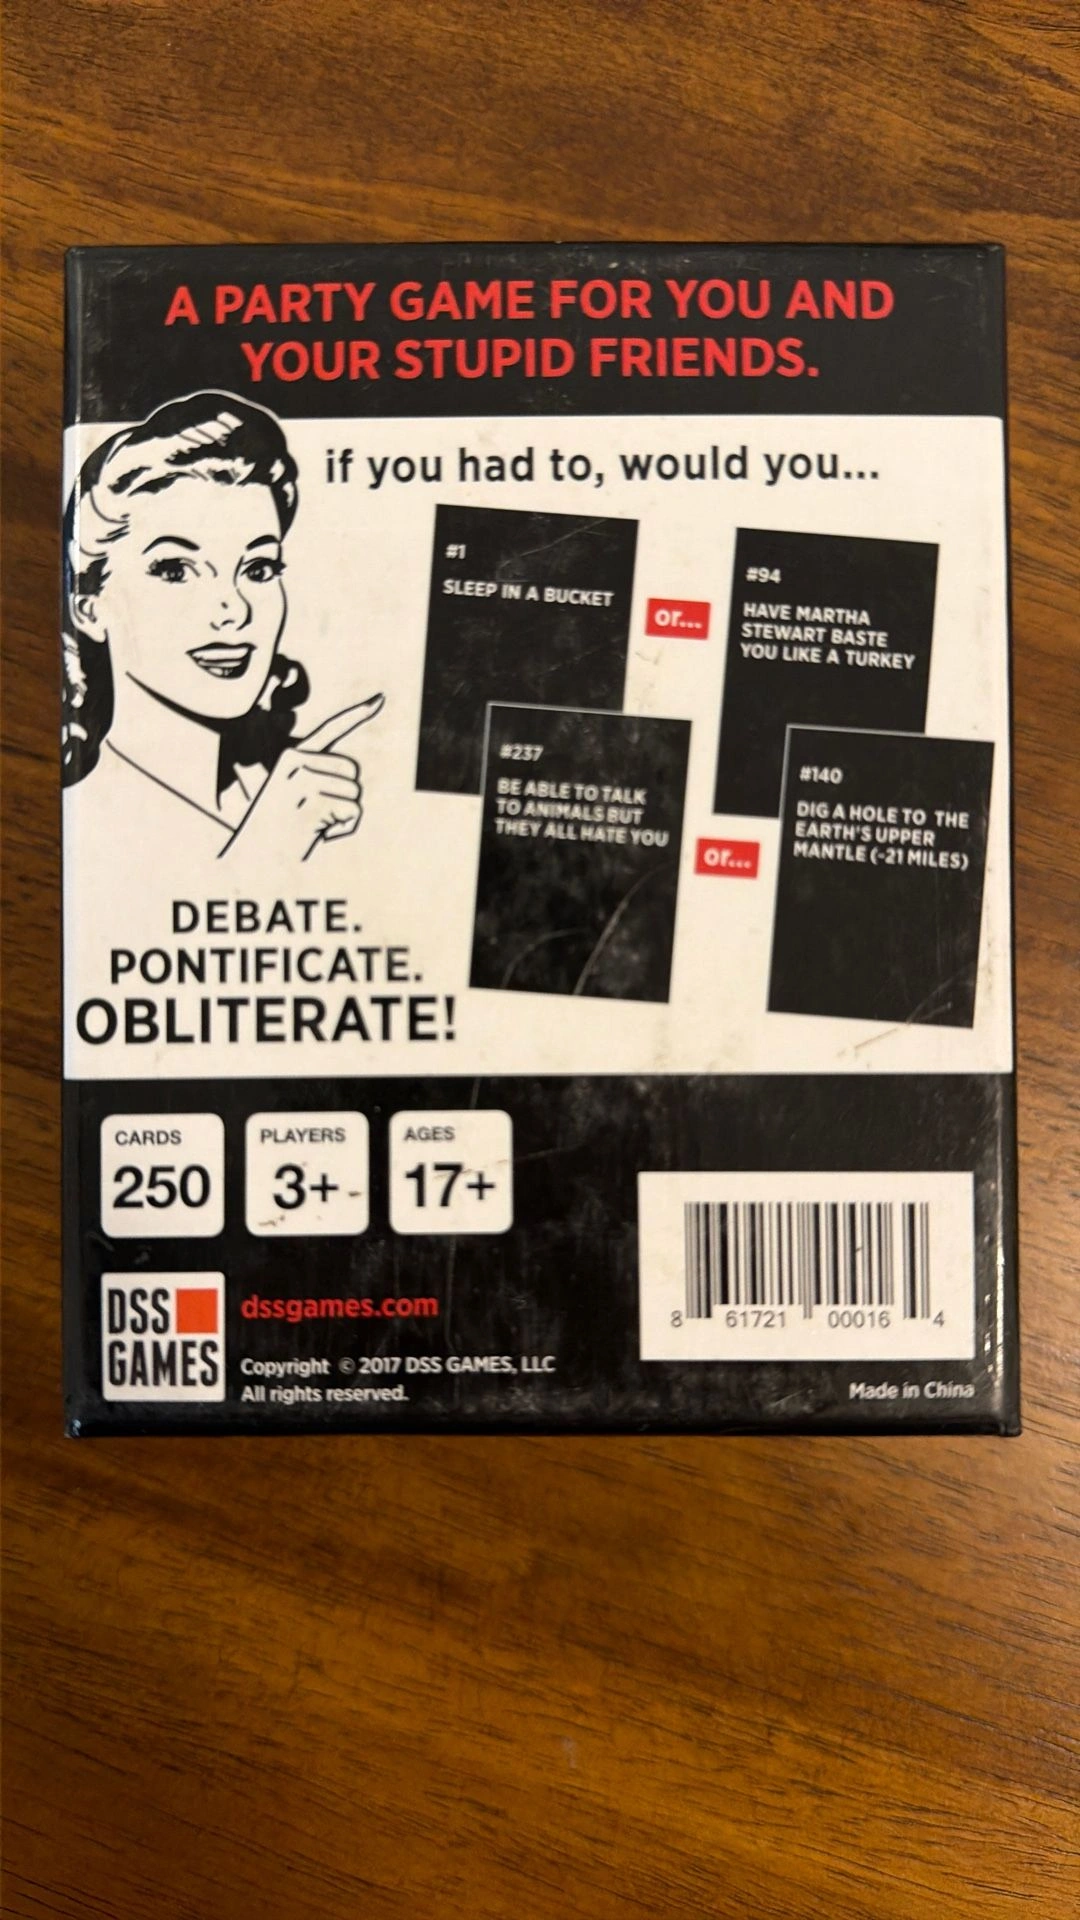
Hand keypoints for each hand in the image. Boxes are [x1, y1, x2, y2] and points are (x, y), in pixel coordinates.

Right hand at [222, 694, 383, 862]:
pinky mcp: (313, 802)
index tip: (381, 698)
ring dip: (342, 816)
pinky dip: (341, 829)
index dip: (358, 714)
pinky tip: (316, 834)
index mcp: (291, 757)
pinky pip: (352, 812)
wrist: (252, 858)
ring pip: (355, 793)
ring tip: (312, 825)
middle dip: (345, 797)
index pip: (329, 730)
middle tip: (314, 816)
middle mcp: (296, 763)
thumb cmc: (275, 831)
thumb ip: (319, 781)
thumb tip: (351, 781)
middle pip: (353, 772)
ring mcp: (303, 781)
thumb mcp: (291, 797)